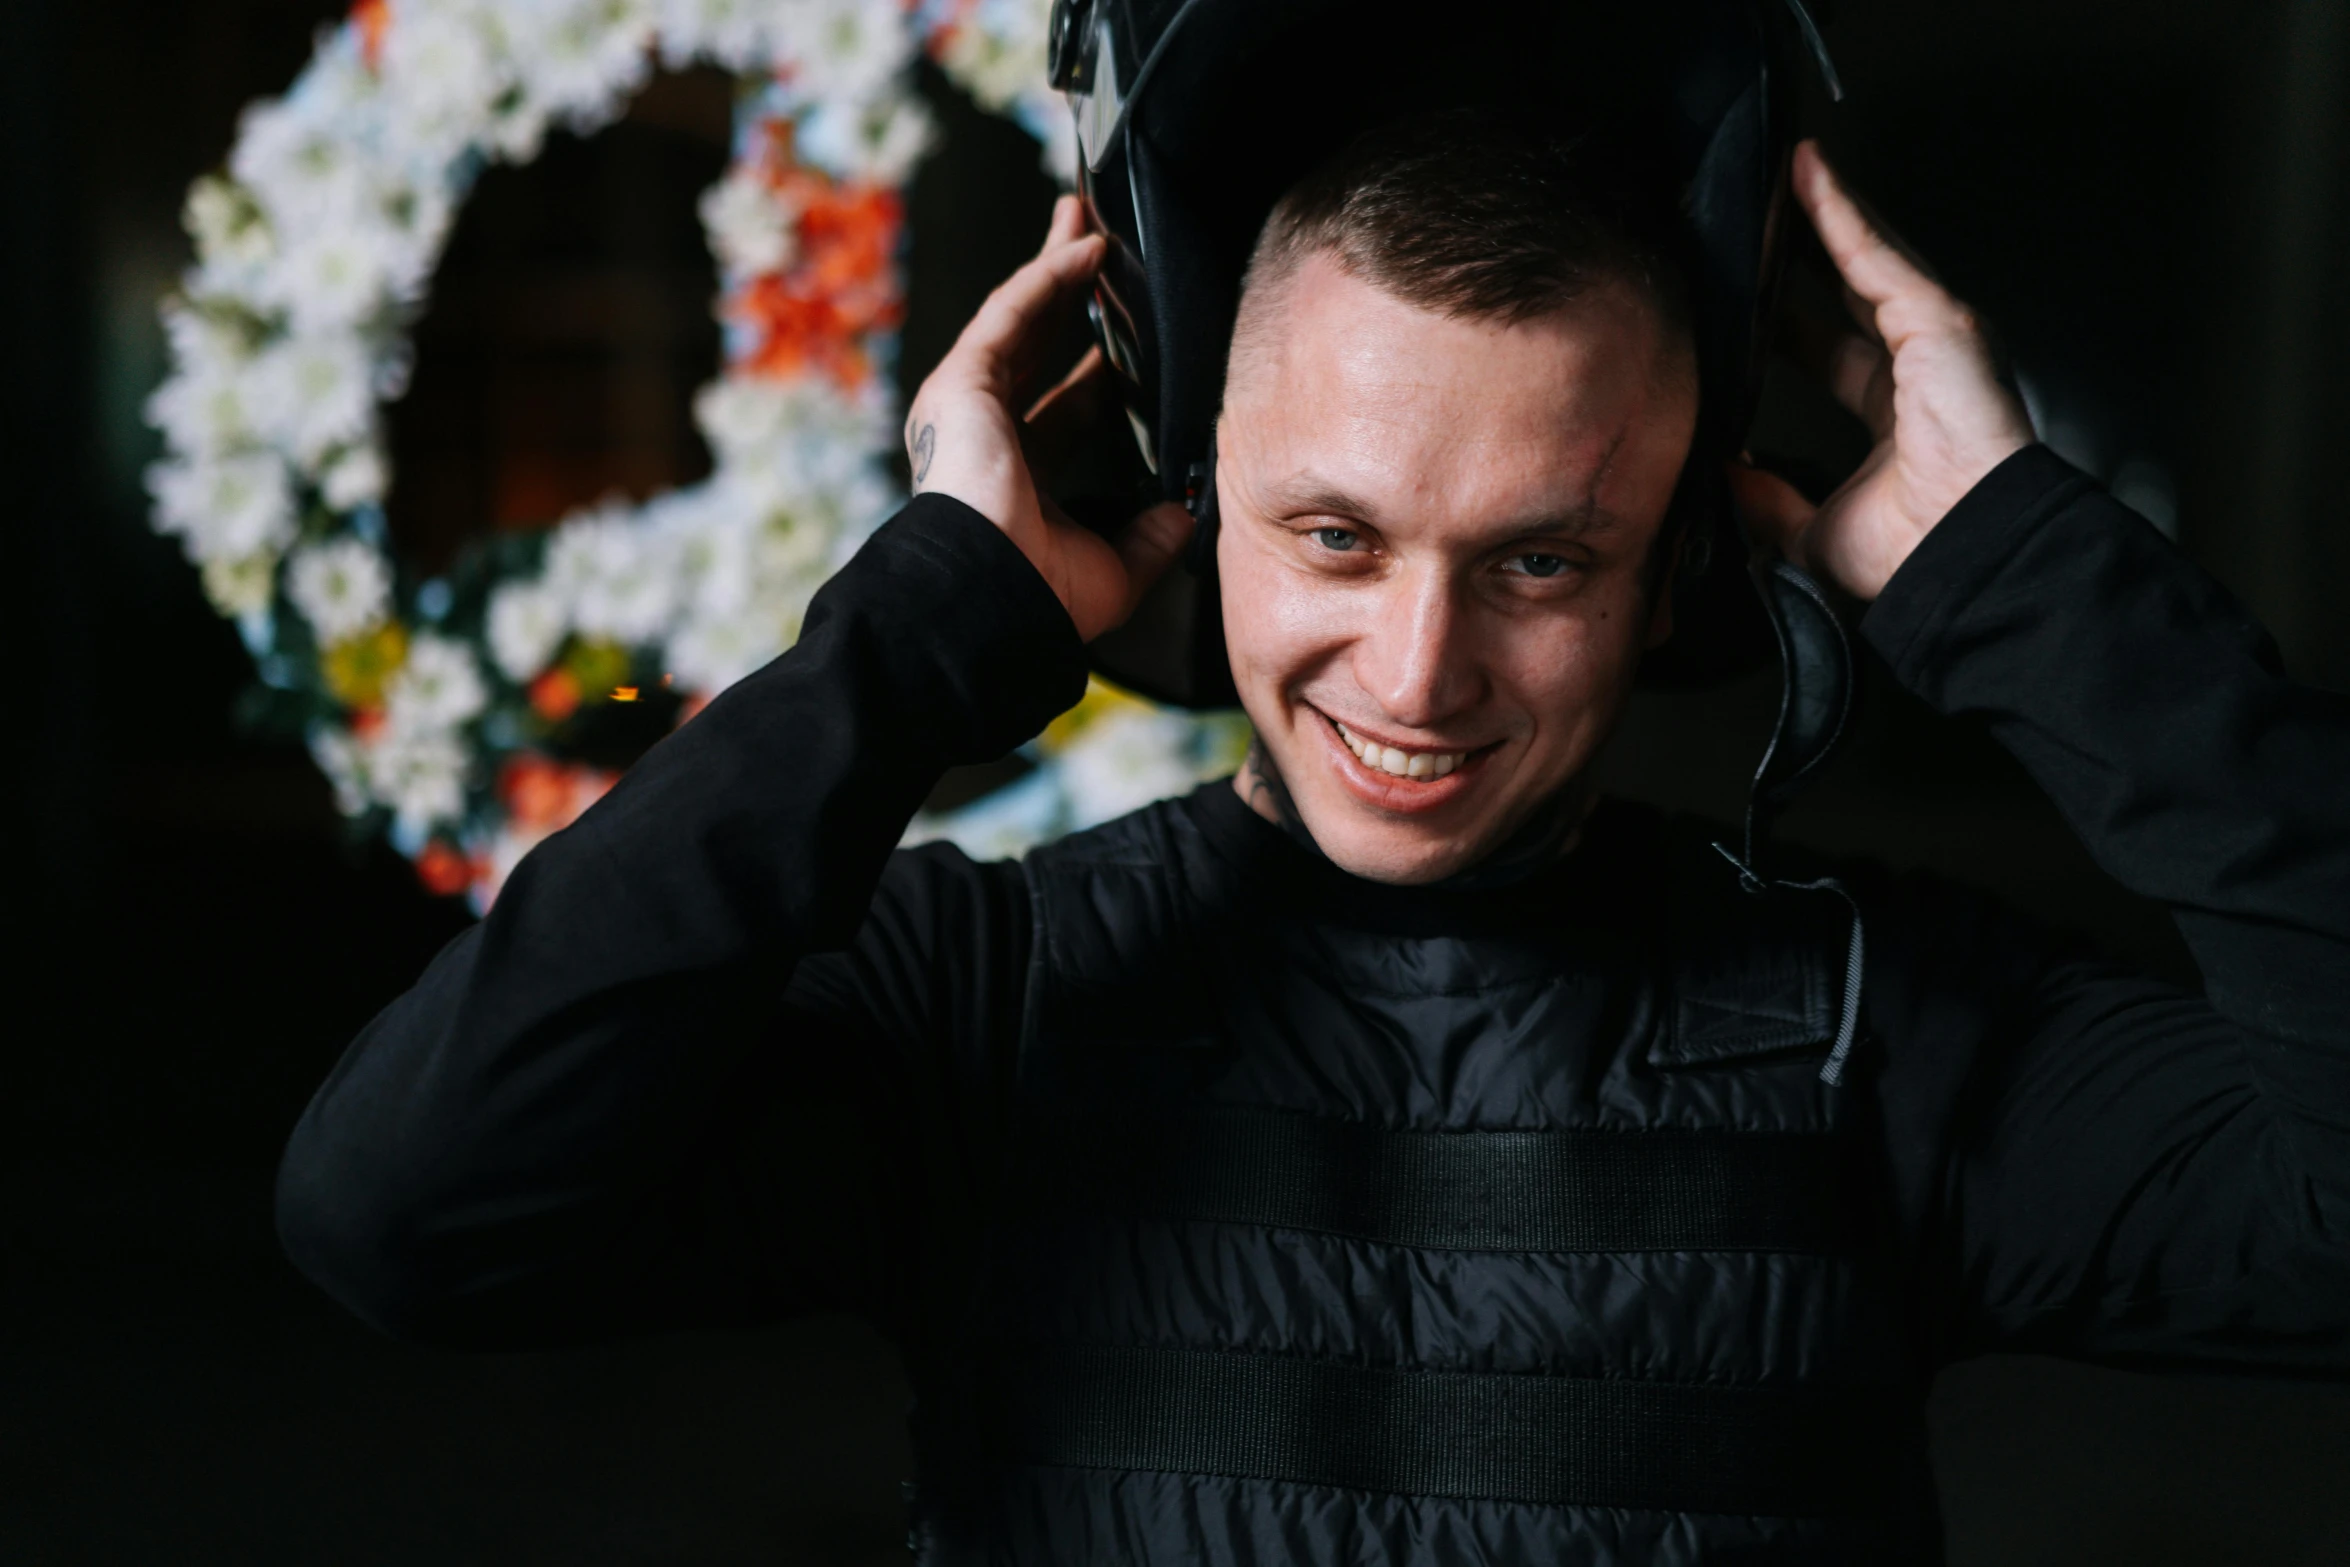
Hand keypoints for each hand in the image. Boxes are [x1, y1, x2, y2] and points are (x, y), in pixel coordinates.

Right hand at [902, 194, 1193, 640]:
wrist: (992, 595)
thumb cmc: (1040, 597)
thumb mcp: (1116, 572)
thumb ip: (1150, 541)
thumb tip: (1185, 516)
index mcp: (1020, 478)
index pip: (1065, 410)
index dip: (1099, 372)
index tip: (1132, 342)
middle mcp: (989, 434)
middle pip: (1035, 345)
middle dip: (1068, 296)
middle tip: (1101, 250)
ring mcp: (969, 403)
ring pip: (1020, 315)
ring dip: (1055, 264)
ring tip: (1088, 216)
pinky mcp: (963, 379)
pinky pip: (1012, 312)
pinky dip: (1049, 276)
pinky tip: (1087, 247)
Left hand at [1730, 141, 2035, 600]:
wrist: (1958, 556)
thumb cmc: (1910, 553)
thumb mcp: (1809, 532)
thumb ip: (1765, 503)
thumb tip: (1725, 477)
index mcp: (1892, 418)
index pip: (1830, 351)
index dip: (1786, 322)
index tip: (1744, 303)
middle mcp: (1916, 368)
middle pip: (1847, 290)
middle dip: (1798, 253)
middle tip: (1750, 222)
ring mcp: (1932, 335)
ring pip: (1860, 256)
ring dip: (1813, 213)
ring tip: (1768, 175)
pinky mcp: (1937, 316)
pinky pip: (1874, 251)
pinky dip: (1838, 209)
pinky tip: (1804, 173)